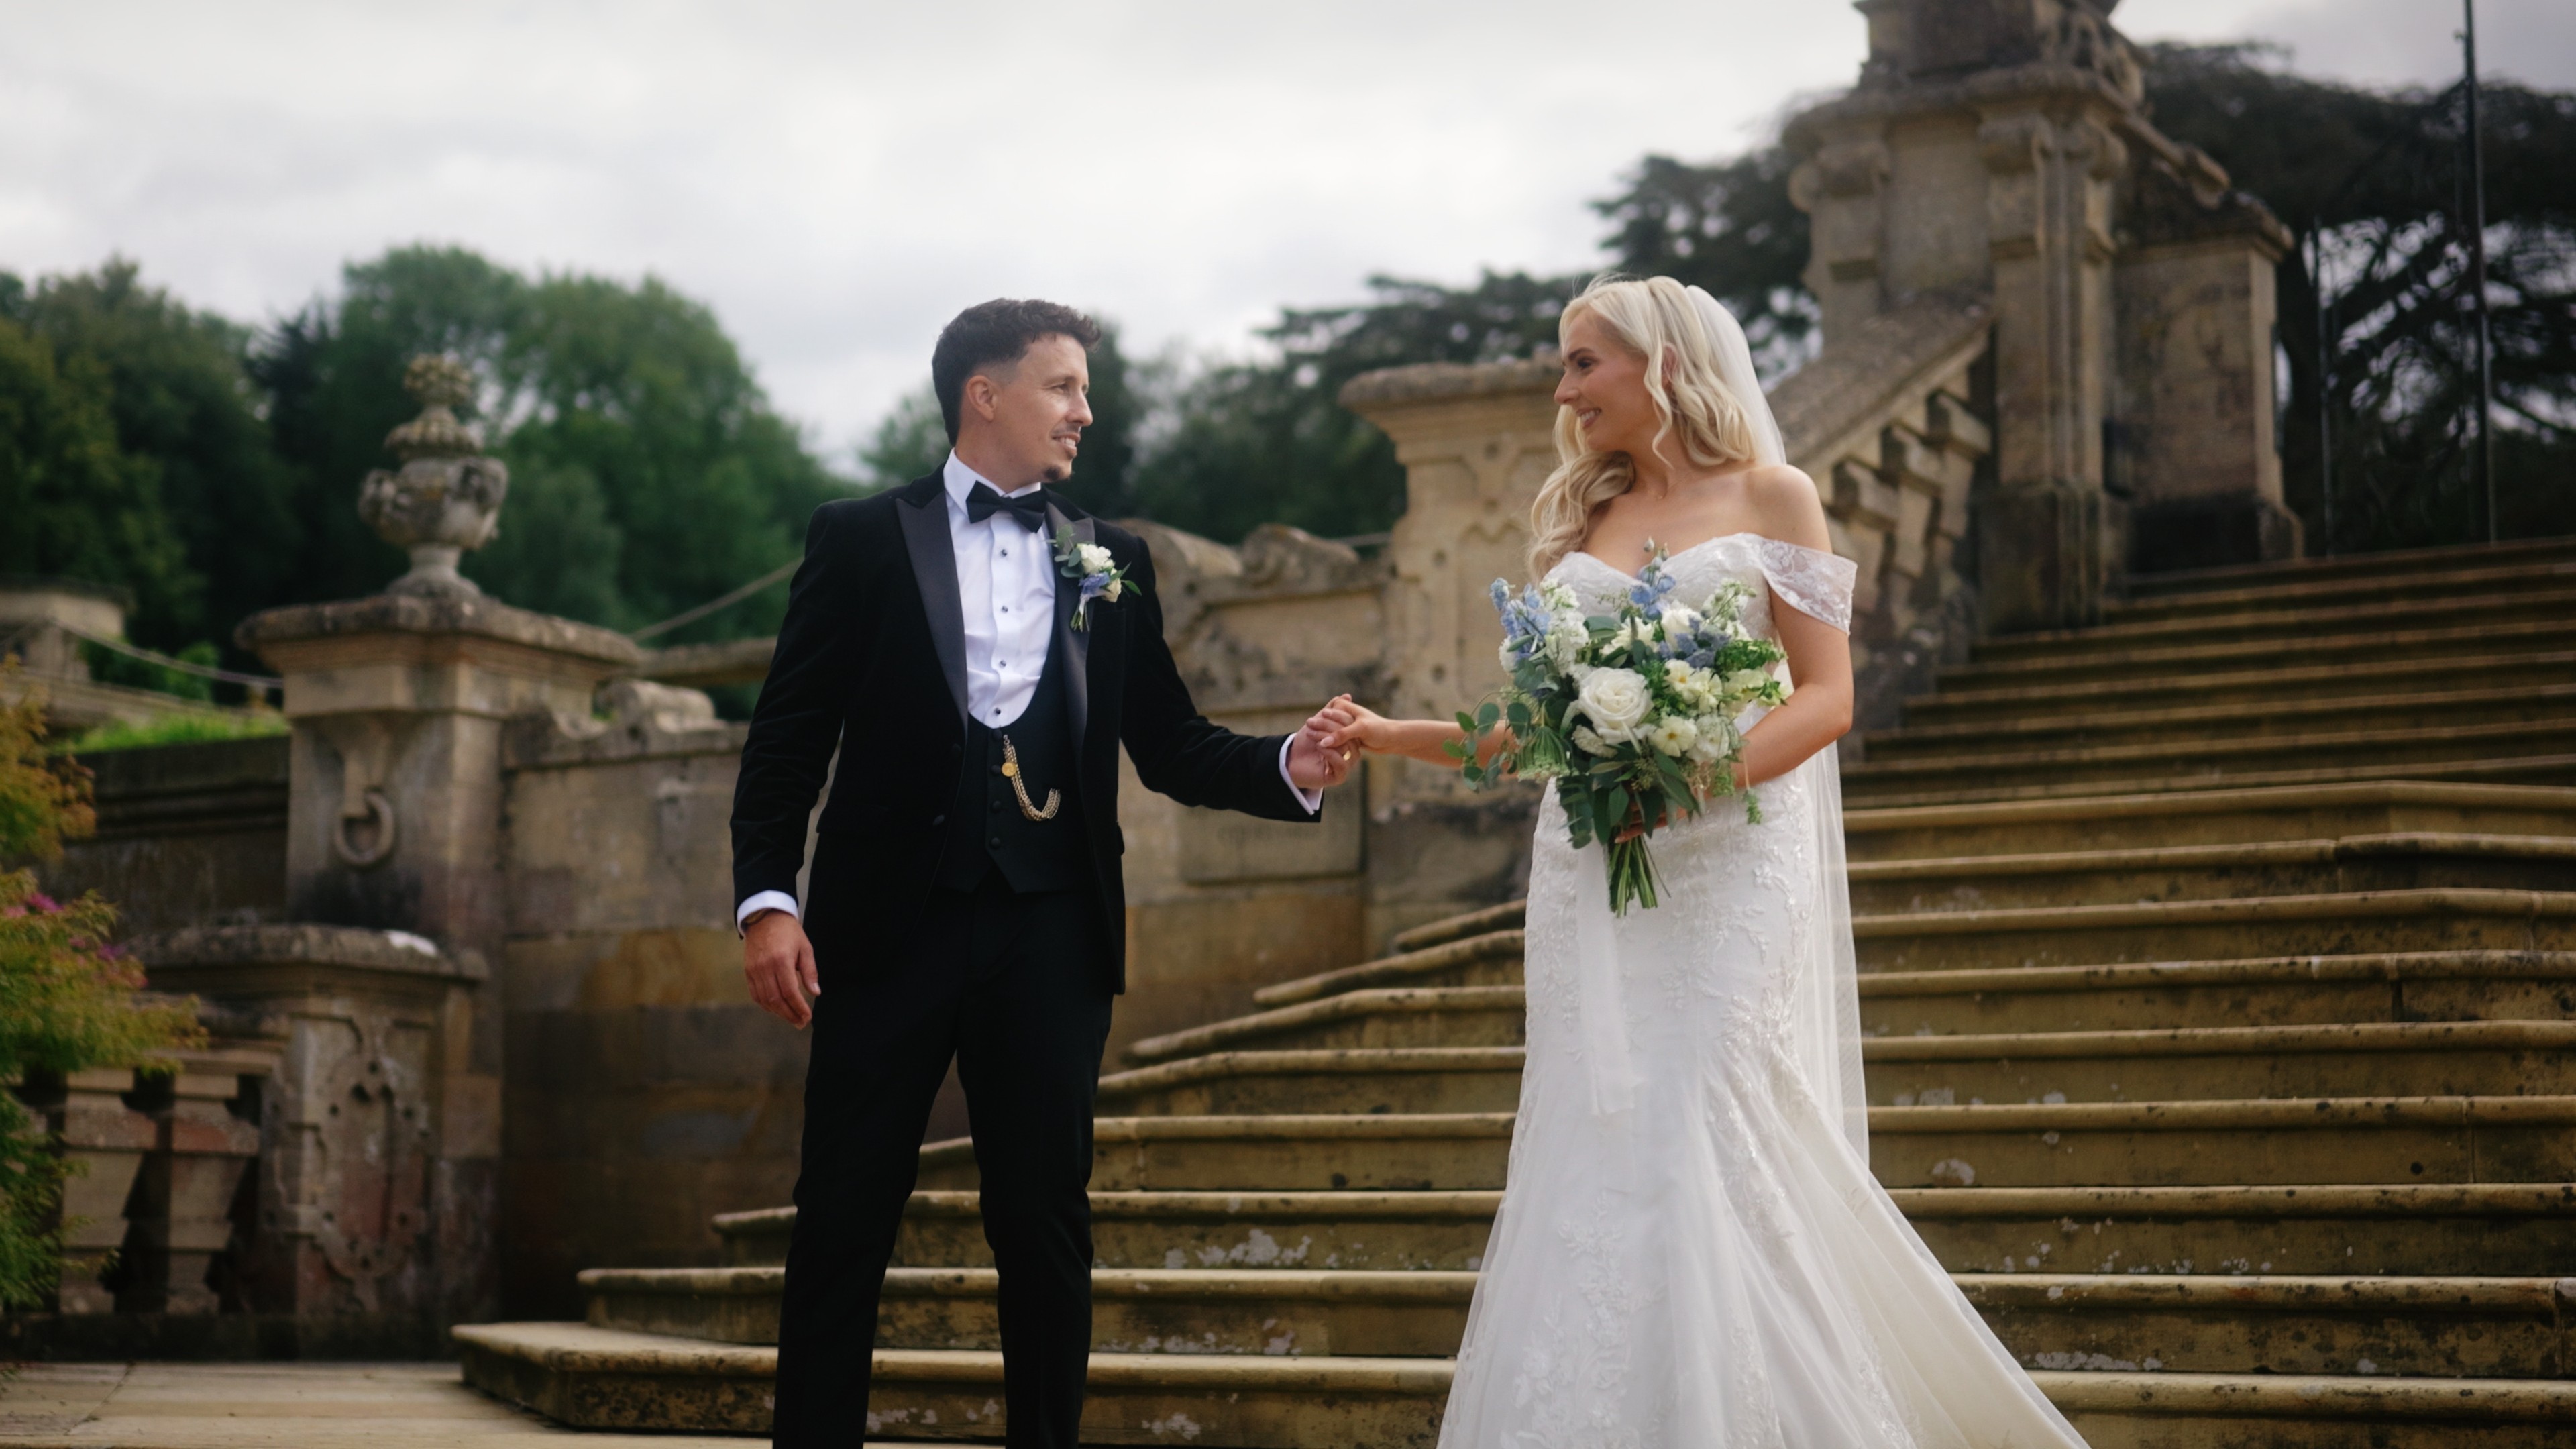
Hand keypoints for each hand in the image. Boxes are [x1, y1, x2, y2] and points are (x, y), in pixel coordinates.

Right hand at [743, 909, 820, 1027]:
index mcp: (781, 960)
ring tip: (791, 1018)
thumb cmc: (789, 932)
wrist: (765, 917)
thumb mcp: (805, 947)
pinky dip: (765, 1005)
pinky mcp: (748, 971)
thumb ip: (810, 971)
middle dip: (789, 1014)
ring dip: (778, 1012)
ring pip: (764, 1000)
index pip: (790, 992)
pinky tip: (776, 1008)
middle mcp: (765, 967)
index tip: (807, 1017)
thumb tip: (815, 993)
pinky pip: (755, 994)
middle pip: (776, 999)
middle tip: (800, 1023)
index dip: (799, 1007)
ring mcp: (754, 970)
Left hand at [1286, 709, 1354, 789]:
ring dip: (1328, 739)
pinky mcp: (1339, 777)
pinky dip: (1330, 754)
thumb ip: (1331, 710)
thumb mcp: (1319, 723)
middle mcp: (1351, 753)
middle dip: (1331, 727)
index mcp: (1349, 740)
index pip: (1351, 727)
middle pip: (1350, 738)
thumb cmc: (1305, 742)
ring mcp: (1346, 765)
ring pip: (1347, 750)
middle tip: (1312, 722)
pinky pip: (1342, 765)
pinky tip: (1319, 747)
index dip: (1339, 717)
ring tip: (1312, 735)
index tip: (1323, 712)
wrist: (1290, 760)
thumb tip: (1346, 696)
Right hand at [1314, 694, 1387, 754]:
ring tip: (1310, 741)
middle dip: (1318, 727)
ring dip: (1322, 734)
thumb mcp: (1360, 730)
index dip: (1320, 721)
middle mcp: (1345, 713)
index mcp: (1347, 706)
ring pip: (1330, 730)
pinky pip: (1335, 737)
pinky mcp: (1348, 734)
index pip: (1329, 713)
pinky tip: (1320, 747)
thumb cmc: (1378, 731)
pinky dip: (1328, 741)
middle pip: (1327, 721)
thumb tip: (1324, 742)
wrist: (1391, 738)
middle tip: (1306, 734)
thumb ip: (1342, 735)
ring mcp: (1346, 724)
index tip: (1308, 728)